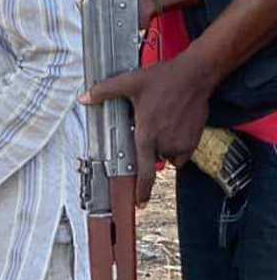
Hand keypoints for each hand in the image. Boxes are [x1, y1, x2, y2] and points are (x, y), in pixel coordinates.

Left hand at [80, 53, 214, 207]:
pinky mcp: (195, 141)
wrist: (195, 76)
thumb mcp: (129, 82)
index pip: (145, 171)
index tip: (139, 203)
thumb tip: (84, 99)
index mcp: (147, 134)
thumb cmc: (163, 80)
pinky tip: (172, 127)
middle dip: (147, 148)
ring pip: (167, 156)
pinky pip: (181, 154)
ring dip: (161, 147)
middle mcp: (165, 143)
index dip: (142, 190)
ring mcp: (182, 144)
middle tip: (148, 126)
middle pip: (152, 158)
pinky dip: (176, 146)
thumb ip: (104, 92)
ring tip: (160, 122)